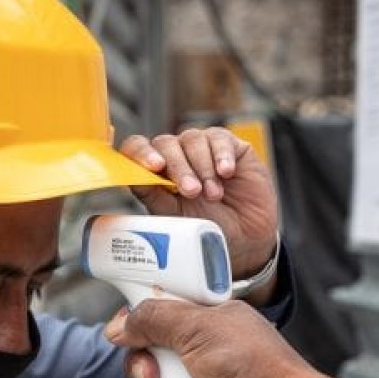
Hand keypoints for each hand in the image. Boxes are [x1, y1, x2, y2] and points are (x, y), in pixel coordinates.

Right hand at [105, 300, 351, 377]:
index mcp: (212, 319)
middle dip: (140, 366)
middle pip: (152, 352)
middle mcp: (207, 350)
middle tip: (149, 377)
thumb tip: (117, 327)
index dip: (141, 322)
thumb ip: (154, 318)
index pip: (164, 312)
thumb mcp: (198, 328)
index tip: (125, 333)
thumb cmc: (250, 366)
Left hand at [120, 128, 277, 294]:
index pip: (137, 149)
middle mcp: (176, 155)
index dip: (140, 152)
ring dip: (202, 168)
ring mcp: (202, 148)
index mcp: (155, 172)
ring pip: (192, 139)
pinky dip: (222, 156)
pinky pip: (220, 139)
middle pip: (165, 144)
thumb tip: (133, 179)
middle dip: (178, 168)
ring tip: (213, 195)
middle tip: (192, 192)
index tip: (154, 166)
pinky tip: (226, 173)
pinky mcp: (229, 145)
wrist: (245, 239)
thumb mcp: (175, 216)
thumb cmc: (206, 228)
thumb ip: (153, 196)